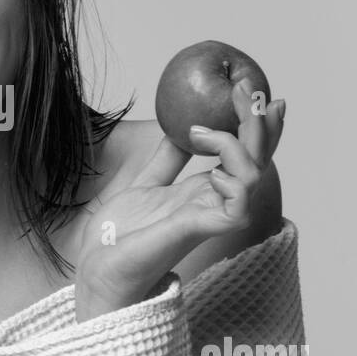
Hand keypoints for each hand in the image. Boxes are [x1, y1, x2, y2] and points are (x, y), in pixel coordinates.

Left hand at [75, 80, 285, 321]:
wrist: (99, 269)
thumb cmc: (120, 235)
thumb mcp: (145, 184)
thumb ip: (167, 160)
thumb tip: (178, 125)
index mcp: (205, 191)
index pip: (245, 153)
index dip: (255, 124)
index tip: (250, 88)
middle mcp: (215, 202)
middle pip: (257, 159)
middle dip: (257, 121)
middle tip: (243, 86)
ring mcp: (210, 217)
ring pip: (254, 177)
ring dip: (237, 144)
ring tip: (201, 131)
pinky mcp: (198, 231)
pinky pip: (236, 207)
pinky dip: (232, 181)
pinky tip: (212, 171)